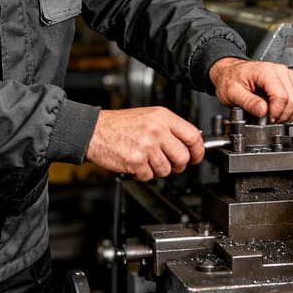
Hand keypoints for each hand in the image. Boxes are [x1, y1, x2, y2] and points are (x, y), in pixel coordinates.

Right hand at [84, 107, 204, 180]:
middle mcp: (157, 130)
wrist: (95, 131)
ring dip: (157, 170)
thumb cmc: (120, 124)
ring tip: (147, 160)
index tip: (195, 156)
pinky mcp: (136, 161)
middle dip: (177, 165)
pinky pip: (149, 176)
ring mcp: (147, 146)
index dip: (197, 150)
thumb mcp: (149, 116)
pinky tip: (136, 164)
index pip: (193, 136)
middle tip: (170, 163)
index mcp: (162, 117)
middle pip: (183, 157)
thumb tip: (189, 141)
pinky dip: (143, 174)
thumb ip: (169, 127)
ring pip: (167, 169)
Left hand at [209, 58, 292, 122]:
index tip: (267, 120)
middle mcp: (280, 71)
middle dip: (283, 115)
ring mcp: (287, 75)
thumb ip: (247, 102)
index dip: (276, 113)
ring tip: (276, 117)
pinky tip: (281, 111)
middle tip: (271, 120)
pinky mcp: (291, 80)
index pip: (281, 97)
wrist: (230, 72)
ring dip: (290, 114)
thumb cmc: (231, 79)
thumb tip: (262, 111)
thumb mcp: (232, 92)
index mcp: (266, 71)